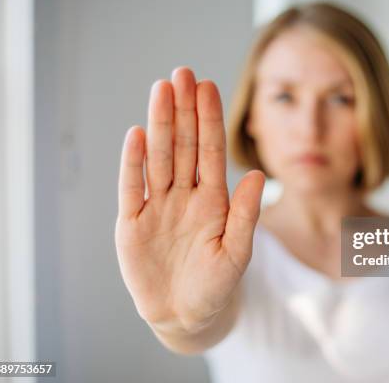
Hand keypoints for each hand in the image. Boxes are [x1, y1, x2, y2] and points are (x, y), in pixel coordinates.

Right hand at [115, 67, 264, 332]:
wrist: (186, 315)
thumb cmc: (217, 285)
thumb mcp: (237, 252)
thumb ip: (246, 214)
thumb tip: (256, 175)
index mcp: (213, 199)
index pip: (210, 151)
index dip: (209, 119)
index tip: (208, 86)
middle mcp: (184, 195)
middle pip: (183, 145)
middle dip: (183, 110)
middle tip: (183, 73)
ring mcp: (157, 206)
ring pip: (159, 158)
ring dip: (159, 125)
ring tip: (161, 90)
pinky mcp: (132, 223)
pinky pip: (132, 188)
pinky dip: (133, 163)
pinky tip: (137, 135)